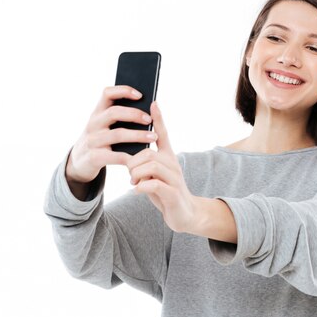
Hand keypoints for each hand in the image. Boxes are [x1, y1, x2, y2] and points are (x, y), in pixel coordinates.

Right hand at [66, 85, 157, 183]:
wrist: (79, 163)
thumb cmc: (101, 141)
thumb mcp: (103, 126)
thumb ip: (119, 118)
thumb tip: (149, 110)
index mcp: (98, 112)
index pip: (107, 93)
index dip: (123, 91)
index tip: (140, 95)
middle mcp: (93, 124)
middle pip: (114, 113)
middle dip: (134, 114)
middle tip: (150, 119)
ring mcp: (92, 140)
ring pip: (117, 134)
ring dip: (138, 135)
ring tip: (153, 137)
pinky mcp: (94, 157)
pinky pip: (115, 156)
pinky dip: (130, 157)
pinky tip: (141, 157)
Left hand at [126, 101, 199, 233]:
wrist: (186, 214)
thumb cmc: (165, 191)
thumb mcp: (155, 174)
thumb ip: (146, 163)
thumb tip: (130, 155)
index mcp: (168, 157)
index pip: (164, 133)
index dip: (159, 118)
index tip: (153, 103)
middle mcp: (173, 164)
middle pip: (148, 152)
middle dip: (133, 162)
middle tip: (130, 174)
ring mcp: (174, 179)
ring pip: (150, 166)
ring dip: (136, 174)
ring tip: (134, 182)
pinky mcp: (172, 194)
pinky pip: (153, 184)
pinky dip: (141, 187)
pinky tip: (137, 190)